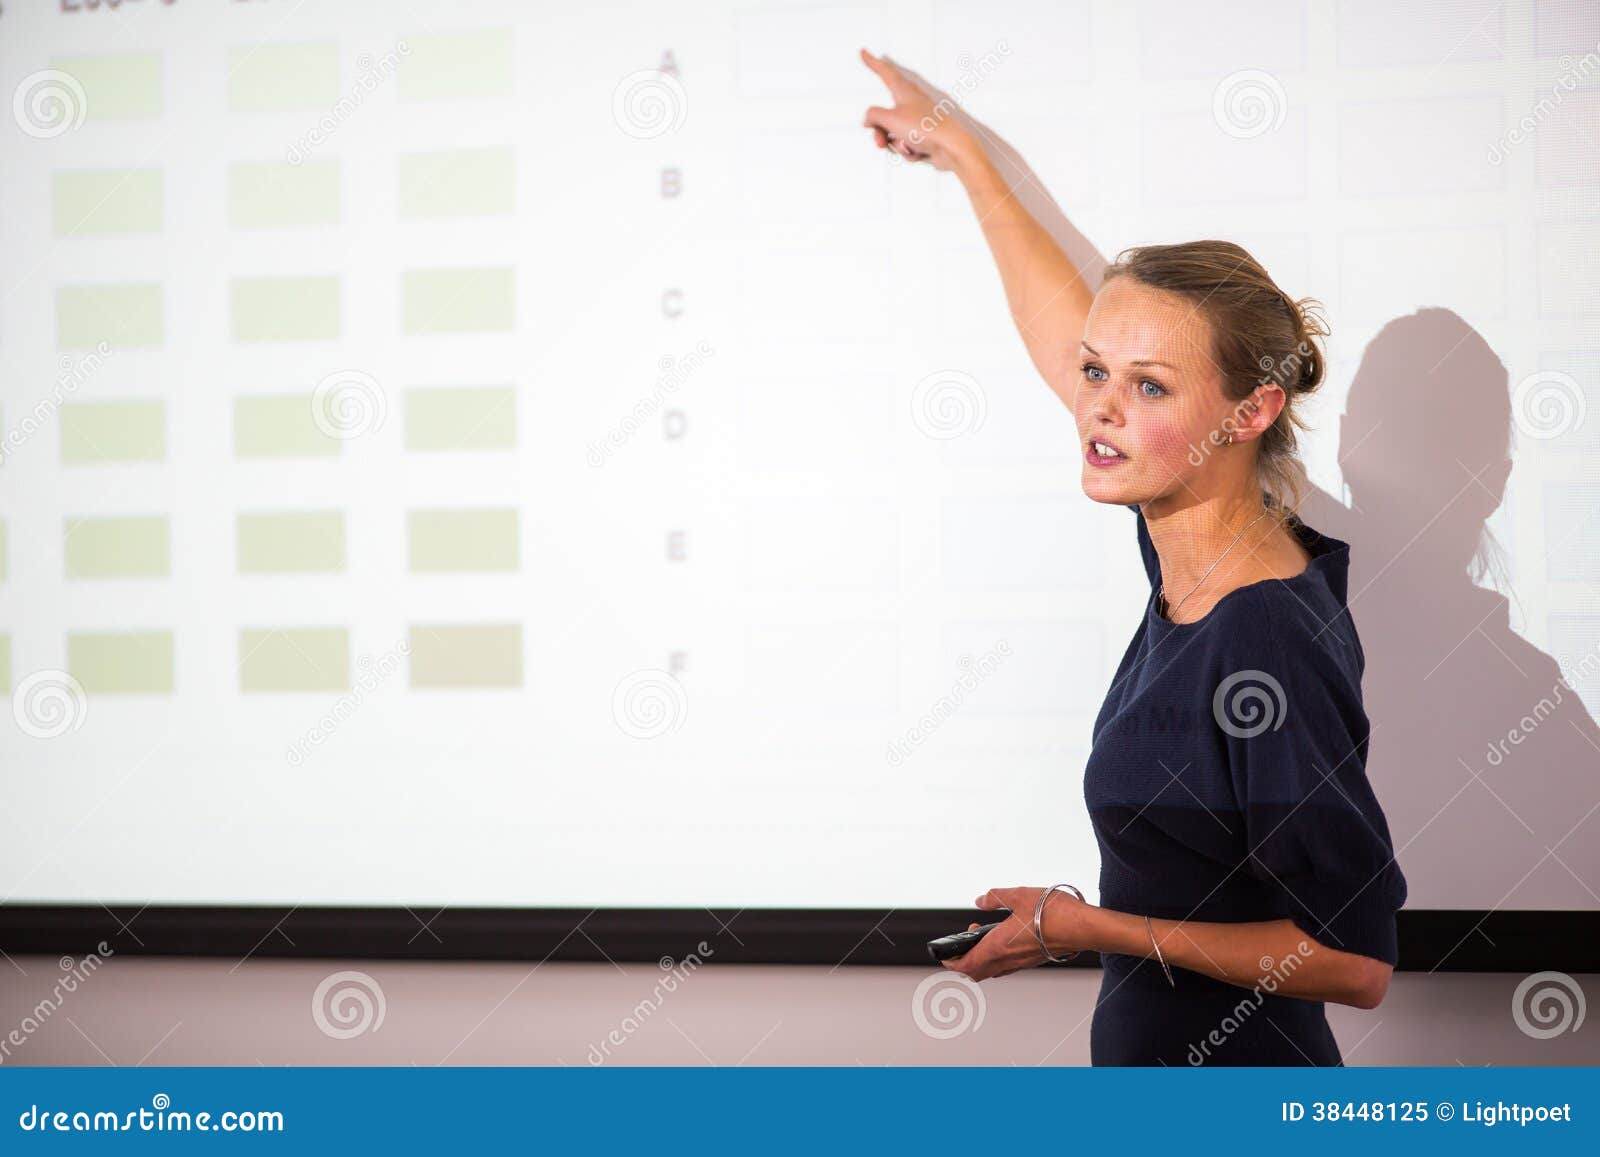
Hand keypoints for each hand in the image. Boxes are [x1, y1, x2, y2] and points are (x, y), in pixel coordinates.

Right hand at [859, 47, 975, 171]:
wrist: (951, 149)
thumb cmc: (924, 129)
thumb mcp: (890, 120)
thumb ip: (873, 116)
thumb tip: (868, 121)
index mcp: (904, 91)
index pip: (885, 72)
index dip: (872, 63)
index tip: (864, 52)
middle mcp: (910, 103)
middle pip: (883, 115)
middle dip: (879, 131)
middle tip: (879, 142)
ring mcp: (916, 121)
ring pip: (892, 133)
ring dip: (893, 143)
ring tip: (904, 147)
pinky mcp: (922, 138)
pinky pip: (904, 145)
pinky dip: (908, 150)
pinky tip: (920, 151)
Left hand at [940, 886, 1097, 981]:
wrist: (1083, 927)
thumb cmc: (1052, 913)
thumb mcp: (1017, 895)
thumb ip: (995, 898)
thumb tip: (981, 900)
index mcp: (996, 947)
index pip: (965, 966)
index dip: (950, 962)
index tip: (943, 954)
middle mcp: (1007, 960)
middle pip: (976, 972)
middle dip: (964, 960)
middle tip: (962, 941)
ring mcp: (1021, 963)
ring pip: (992, 969)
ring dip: (980, 957)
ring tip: (982, 934)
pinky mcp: (1033, 960)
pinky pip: (1007, 965)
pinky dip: (996, 955)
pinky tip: (1004, 935)